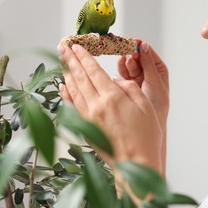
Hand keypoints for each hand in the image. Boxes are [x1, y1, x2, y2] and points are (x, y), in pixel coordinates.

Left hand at [58, 44, 163, 173]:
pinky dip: (65, 95)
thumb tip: (114, 80)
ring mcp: (88, 117)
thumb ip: (129, 88)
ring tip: (62, 61)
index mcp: (113, 97)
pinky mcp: (86, 127)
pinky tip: (62, 87)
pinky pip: (72, 106)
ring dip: (66, 73)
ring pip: (73, 90)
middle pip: (80, 78)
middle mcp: (97, 105)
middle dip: (71, 60)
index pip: (93, 71)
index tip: (76, 46)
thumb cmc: (146, 135)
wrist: (135, 161)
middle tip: (62, 47)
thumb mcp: (145, 105)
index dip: (84, 57)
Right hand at [117, 42, 168, 130]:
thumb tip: (144, 45)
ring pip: (129, 65)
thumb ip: (149, 64)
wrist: (150, 123)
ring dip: (126, 62)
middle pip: (137, 57)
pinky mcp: (126, 84)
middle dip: (132, 54)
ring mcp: (136, 78)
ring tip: (123, 60)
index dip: (142, 47)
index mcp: (158, 69)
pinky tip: (118, 66)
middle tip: (127, 51)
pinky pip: (122, 73)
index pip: (149, 54)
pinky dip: (120, 69)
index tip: (135, 41)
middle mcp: (147, 72)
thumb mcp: (155, 82)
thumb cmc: (157, 104)